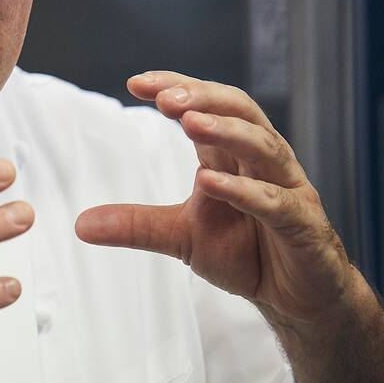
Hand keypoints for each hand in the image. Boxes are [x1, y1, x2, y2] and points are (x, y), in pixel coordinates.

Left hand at [74, 71, 353, 329]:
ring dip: (226, 132)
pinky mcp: (304, 226)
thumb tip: (79, 224)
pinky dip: (245, 191)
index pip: (207, 108)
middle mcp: (264, 163)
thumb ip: (136, 225)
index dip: (177, 89)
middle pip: (240, 112)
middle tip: (165, 97)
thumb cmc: (246, 254)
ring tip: (189, 123)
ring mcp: (288, 191)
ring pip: (263, 147)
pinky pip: (276, 202)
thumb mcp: (180, 237)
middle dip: (204, 99)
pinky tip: (211, 182)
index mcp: (234, 157)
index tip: (135, 83)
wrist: (296, 299)